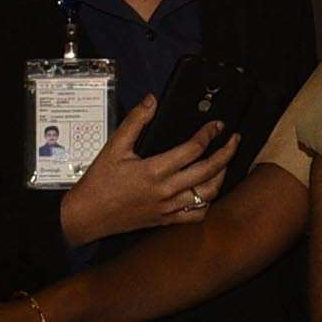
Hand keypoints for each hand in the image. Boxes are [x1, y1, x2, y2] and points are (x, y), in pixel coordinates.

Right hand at [59, 97, 236, 247]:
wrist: (87, 215)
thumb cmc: (99, 181)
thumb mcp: (114, 146)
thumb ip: (135, 121)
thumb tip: (152, 100)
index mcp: (154, 170)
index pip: (193, 149)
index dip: (209, 134)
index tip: (217, 126)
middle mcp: (166, 190)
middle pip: (209, 171)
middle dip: (227, 153)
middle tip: (234, 140)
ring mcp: (168, 208)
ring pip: (207, 194)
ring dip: (221, 177)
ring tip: (224, 163)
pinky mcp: (165, 220)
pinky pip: (195, 215)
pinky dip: (207, 203)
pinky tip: (208, 191)